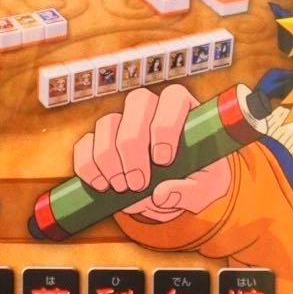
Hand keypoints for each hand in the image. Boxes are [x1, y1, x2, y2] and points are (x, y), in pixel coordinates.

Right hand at [72, 85, 230, 220]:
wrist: (175, 187)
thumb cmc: (198, 179)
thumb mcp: (207, 189)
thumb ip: (191, 192)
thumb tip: (161, 194)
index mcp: (183, 109)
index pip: (173, 99)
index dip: (165, 127)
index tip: (163, 161)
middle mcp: (151, 107)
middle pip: (137, 103)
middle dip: (133, 147)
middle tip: (138, 183)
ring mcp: (123, 121)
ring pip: (108, 123)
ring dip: (109, 159)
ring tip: (121, 189)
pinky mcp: (100, 140)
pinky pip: (85, 143)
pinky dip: (87, 165)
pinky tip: (100, 186)